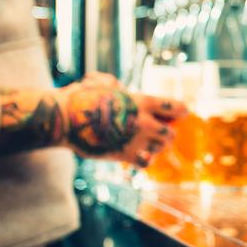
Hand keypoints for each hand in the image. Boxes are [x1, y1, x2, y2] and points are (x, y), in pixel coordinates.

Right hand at [55, 78, 187, 166]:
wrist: (64, 118)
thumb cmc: (81, 97)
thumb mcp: (102, 83)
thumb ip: (117, 87)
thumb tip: (120, 90)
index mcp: (142, 102)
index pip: (175, 108)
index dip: (180, 111)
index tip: (181, 113)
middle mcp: (144, 122)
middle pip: (170, 133)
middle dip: (167, 134)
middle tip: (159, 132)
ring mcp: (135, 140)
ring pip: (160, 149)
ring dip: (155, 147)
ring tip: (146, 143)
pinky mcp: (124, 155)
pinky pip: (146, 162)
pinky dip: (144, 160)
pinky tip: (136, 155)